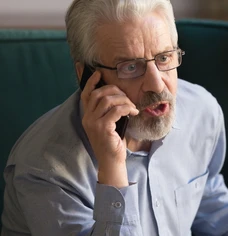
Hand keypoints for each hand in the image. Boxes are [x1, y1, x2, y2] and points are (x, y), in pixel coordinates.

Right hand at [81, 71, 138, 186]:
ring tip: (132, 107)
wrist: (112, 162)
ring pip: (108, 100)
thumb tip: (119, 97)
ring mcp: (94, 123)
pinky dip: (126, 108)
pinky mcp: (103, 128)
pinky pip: (116, 110)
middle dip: (115, 91)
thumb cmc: (113, 144)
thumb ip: (108, 113)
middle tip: (127, 98)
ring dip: (124, 100)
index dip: (91, 82)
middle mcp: (87, 119)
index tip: (100, 74)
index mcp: (87, 117)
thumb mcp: (109, 125)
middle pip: (99, 94)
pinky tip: (133, 112)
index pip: (86, 95)